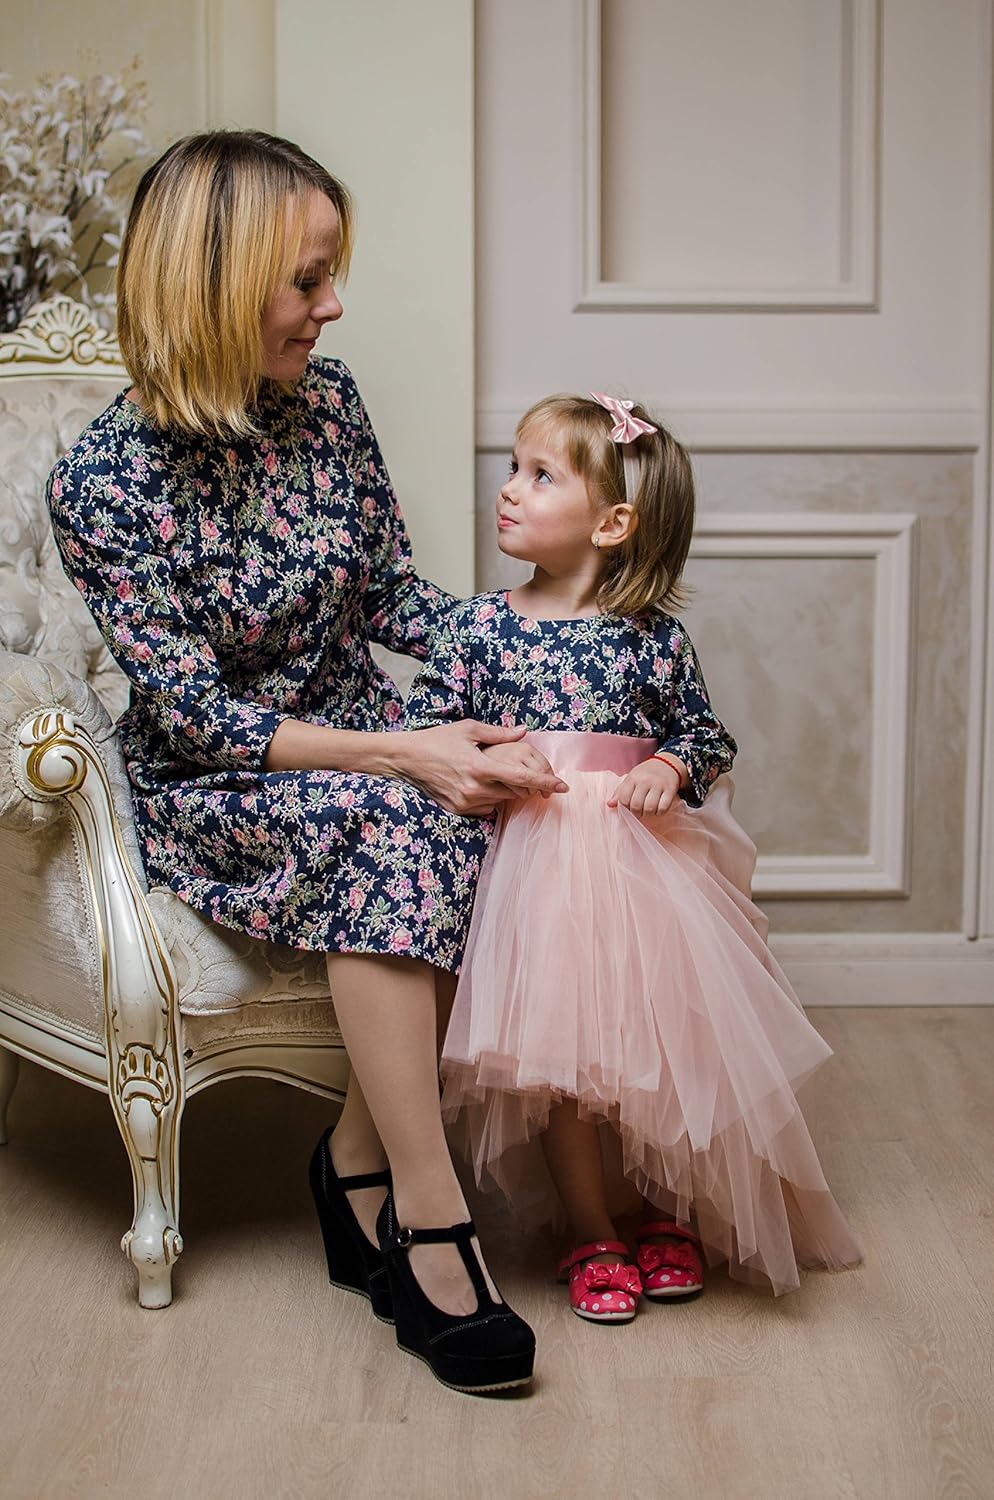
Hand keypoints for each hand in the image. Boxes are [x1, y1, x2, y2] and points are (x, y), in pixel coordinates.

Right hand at [398, 721, 567, 815]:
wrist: (406, 759)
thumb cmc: (438, 740)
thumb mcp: (469, 730)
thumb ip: (499, 733)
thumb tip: (524, 731)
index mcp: (480, 766)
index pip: (522, 778)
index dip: (546, 782)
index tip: (564, 786)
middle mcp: (474, 788)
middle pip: (515, 791)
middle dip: (526, 784)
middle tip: (525, 773)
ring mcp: (466, 802)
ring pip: (501, 800)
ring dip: (506, 789)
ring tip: (491, 772)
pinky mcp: (459, 810)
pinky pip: (486, 806)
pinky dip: (490, 796)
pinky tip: (479, 782)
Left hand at [608, 755, 686, 816]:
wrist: (667, 764)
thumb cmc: (645, 774)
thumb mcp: (631, 778)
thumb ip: (620, 792)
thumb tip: (609, 805)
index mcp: (633, 778)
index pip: (623, 798)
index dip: (624, 807)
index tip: (628, 808)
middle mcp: (645, 780)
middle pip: (636, 805)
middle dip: (636, 813)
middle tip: (639, 812)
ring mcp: (659, 785)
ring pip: (650, 808)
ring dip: (648, 814)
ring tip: (647, 811)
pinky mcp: (670, 790)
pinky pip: (663, 808)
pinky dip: (659, 812)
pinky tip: (657, 809)